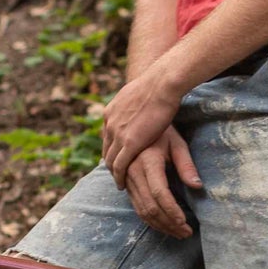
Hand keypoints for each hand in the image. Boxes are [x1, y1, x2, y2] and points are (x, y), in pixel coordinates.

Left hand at [102, 66, 184, 187]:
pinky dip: (118, 177)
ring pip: (109, 160)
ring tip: (119, 183)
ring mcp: (117, 134)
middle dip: (110, 163)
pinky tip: (122, 184)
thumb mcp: (138, 95)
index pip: (106, 136)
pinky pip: (119, 166)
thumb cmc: (157, 86)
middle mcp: (109, 124)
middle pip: (106, 150)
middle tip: (117, 175)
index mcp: (111, 112)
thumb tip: (139, 101)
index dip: (112, 149)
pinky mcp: (129, 144)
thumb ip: (132, 103)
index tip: (117, 158)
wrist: (161, 84)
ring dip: (112, 173)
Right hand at [124, 128, 201, 236]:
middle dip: (169, 223)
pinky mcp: (124, 184)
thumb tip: (198, 186)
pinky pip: (136, 207)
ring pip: (141, 210)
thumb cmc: (162, 132)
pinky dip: (150, 220)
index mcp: (147, 160)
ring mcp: (126, 179)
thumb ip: (186, 165)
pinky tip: (165, 225)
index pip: (160, 193)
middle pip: (150, 206)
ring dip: (160, 225)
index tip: (185, 223)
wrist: (136, 122)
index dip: (172, 211)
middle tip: (186, 233)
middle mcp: (132, 171)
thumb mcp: (177, 144)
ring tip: (178, 233)